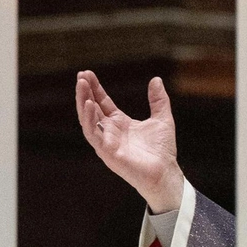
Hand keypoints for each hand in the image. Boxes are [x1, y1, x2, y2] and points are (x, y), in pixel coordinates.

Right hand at [75, 70, 184, 212]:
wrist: (166, 172)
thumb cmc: (162, 150)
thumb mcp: (162, 118)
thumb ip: (158, 100)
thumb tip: (156, 79)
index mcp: (120, 124)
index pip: (102, 102)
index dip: (95, 88)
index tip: (87, 73)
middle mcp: (110, 132)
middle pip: (92, 109)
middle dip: (85, 92)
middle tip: (81, 75)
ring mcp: (106, 142)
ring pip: (87, 120)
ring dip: (82, 102)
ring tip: (81, 85)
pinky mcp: (107, 152)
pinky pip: (93, 134)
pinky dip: (89, 119)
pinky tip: (89, 104)